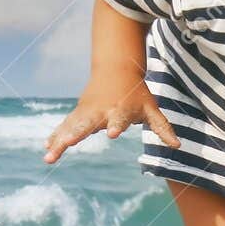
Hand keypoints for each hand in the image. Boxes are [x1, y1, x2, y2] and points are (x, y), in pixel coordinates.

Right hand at [43, 72, 179, 162]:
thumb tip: (177, 146)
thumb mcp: (151, 108)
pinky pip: (65, 126)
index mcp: (120, 109)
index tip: (112, 134)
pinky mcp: (78, 112)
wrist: (116, 68)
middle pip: (87, 124)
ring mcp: (87, 111)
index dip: (116, 125)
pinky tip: (47, 149)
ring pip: (71, 126)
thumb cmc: (136, 93)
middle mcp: (101, 111)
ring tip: (49, 157)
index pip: (119, 119)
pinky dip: (56, 136)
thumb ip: (162, 128)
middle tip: (67, 144)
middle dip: (76, 134)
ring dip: (59, 140)